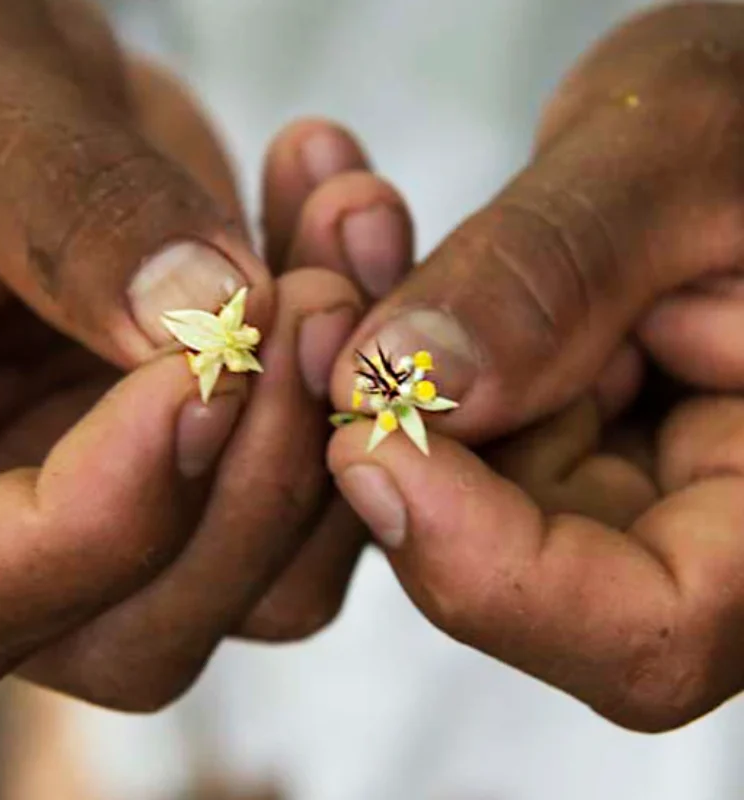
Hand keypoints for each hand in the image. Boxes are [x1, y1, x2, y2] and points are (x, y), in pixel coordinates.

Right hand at [0, 0, 419, 710]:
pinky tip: (353, 222)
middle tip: (315, 304)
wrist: (41, 95)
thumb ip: (68, 209)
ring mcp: (132, 518)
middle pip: (146, 634)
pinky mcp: (230, 471)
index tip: (211, 365)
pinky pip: (334, 488)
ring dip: (337, 414)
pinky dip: (364, 371)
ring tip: (350, 227)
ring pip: (272, 581)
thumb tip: (204, 312)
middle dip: (259, 481)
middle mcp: (7, 539)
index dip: (110, 507)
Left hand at [329, 3, 743, 730]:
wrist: (729, 109)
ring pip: (453, 491)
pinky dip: (385, 337)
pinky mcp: (546, 434)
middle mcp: (696, 520)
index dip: (485, 566)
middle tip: (322, 306)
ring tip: (339, 221)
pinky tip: (350, 232)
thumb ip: (557, 269)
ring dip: (372, 370)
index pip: (645, 631)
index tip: (365, 443)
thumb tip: (414, 375)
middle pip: (513, 570)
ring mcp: (610, 481)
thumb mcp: (680, 150)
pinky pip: (441, 422)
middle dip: (397, 442)